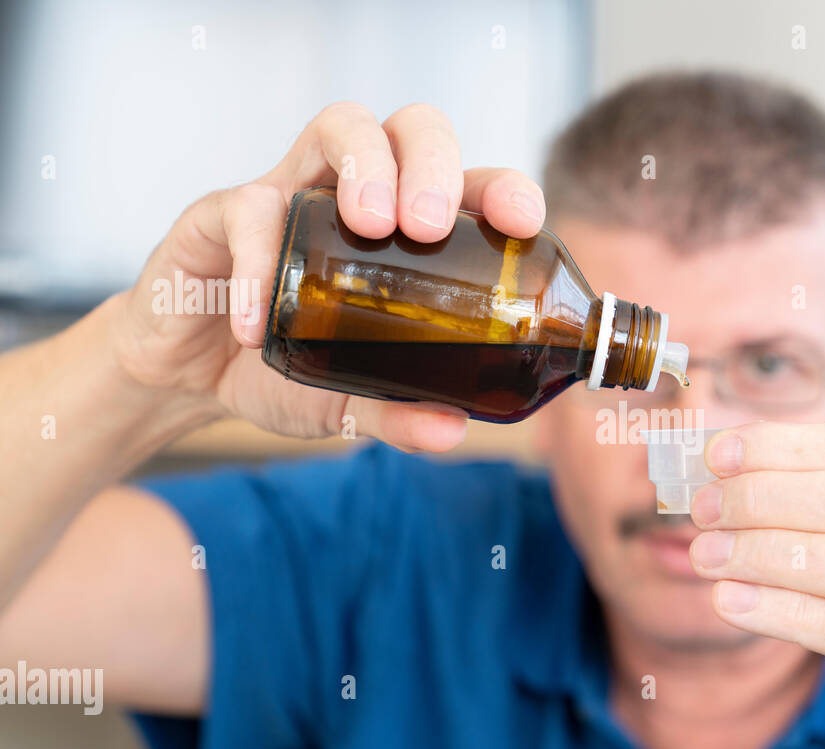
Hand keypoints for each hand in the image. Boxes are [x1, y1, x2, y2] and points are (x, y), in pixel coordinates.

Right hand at [110, 101, 547, 451]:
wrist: (188, 375)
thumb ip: (397, 412)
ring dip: (365, 165)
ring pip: (340, 126)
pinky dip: (260, 263)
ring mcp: (292, 193)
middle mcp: (354, 197)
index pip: (466, 184)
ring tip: (372, 228)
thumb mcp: (347, 402)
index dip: (501, 189)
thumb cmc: (282, 366)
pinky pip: (248, 210)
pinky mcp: (223, 210)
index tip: (521, 222)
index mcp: (404, 232)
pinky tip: (261, 326)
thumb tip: (453, 430)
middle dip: (431, 164)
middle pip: (409, 130)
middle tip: (429, 227)